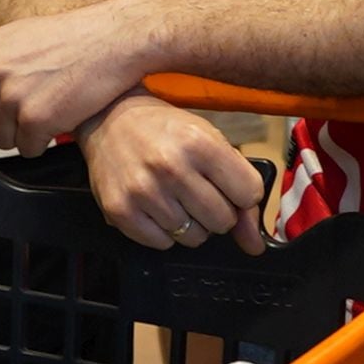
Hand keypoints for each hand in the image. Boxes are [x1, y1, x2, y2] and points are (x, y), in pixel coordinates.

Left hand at [0, 0, 181, 158]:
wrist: (112, 39)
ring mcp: (11, 98)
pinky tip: (60, 113)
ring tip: (46, 101)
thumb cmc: (66, 38)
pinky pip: (28, 148)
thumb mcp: (11, 38)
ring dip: (22, 131)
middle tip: (19, 108)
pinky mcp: (37, 120)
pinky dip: (44, 140)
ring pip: (0, 140)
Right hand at [79, 94, 272, 251]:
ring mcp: (143, 192)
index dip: (242, 194)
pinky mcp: (120, 211)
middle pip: (222, 221)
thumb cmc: (166, 130)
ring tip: (174, 197)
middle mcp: (171, 167)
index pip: (249, 194)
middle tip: (199, 193)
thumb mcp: (210, 142)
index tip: (227, 185)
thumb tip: (254, 245)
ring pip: (194, 237)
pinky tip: (155, 207)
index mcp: (200, 143)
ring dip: (190, 223)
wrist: (109, 119)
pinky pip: (162, 243)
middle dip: (217, 212)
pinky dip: (164, 232)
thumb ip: (240, 188)